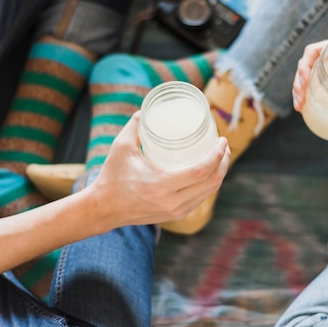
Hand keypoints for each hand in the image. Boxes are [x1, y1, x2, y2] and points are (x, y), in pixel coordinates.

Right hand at [86, 111, 230, 230]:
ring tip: (221, 157)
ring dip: (219, 174)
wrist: (104, 209)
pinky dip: (209, 185)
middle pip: (211, 182)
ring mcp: (175, 212)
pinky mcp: (175, 216)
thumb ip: (134, 126)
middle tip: (223, 146)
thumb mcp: (120, 147)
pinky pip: (200, 200)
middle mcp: (172, 202)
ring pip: (209, 192)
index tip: (222, 141)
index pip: (201, 171)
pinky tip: (211, 173)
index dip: (217, 155)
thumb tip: (146, 110)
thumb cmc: (112, 176)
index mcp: (162, 185)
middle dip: (223, 162)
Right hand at [292, 28, 327, 120]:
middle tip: (300, 103)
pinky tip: (312, 102)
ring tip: (301, 106)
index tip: (305, 84)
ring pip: (312, 70)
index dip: (304, 67)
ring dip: (302, 87)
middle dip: (299, 83)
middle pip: (307, 64)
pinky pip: (321, 75)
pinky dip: (313, 88)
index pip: (312, 51)